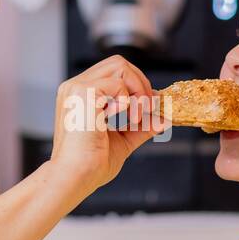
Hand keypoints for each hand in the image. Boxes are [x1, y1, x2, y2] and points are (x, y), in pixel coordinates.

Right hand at [49, 55, 167, 198]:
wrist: (77, 176)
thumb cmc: (92, 164)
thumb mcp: (123, 141)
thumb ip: (141, 127)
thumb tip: (163, 120)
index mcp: (80, 96)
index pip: (114, 73)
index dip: (137, 85)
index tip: (152, 105)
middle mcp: (76, 87)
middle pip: (118, 63)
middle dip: (141, 83)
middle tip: (149, 108)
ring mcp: (77, 87)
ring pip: (120, 67)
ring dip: (138, 90)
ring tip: (138, 117)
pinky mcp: (84, 92)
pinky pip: (118, 83)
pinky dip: (131, 100)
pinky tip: (129, 119)